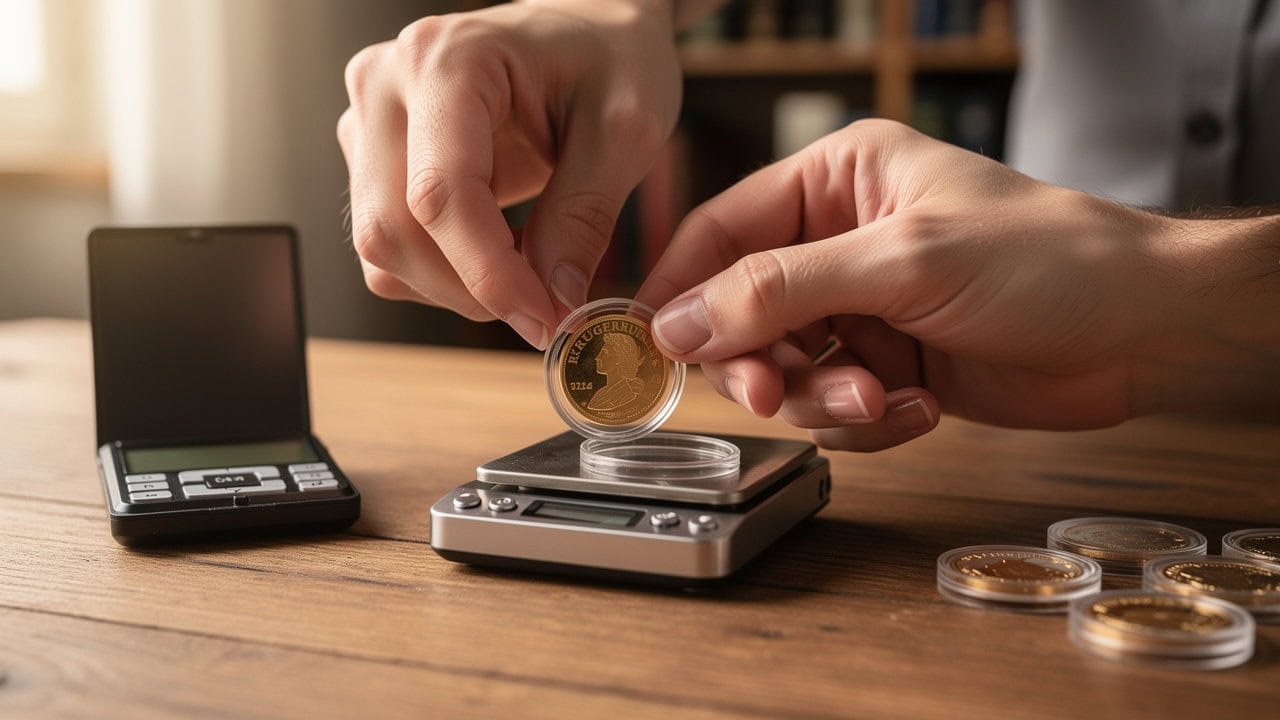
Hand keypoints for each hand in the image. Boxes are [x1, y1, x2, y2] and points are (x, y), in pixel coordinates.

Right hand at [338, 0, 681, 347]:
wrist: (591, 27)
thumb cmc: (612, 54)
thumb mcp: (628, 127)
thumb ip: (585, 214)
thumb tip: (552, 300)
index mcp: (448, 60)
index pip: (440, 194)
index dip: (489, 274)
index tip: (547, 319)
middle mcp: (387, 83)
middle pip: (394, 228)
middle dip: (473, 290)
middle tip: (548, 310)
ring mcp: (371, 119)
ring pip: (382, 247)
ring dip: (456, 288)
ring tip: (532, 274)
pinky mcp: (375, 156)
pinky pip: (390, 246)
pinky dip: (443, 274)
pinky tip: (501, 256)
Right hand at [638, 119, 1279, 450]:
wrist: (1150, 331)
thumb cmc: (1048, 259)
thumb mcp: (903, 262)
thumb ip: (780, 290)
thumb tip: (677, 322)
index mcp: (835, 181)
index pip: (722, 232)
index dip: (680, 290)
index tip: (651, 346)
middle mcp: (840, 242)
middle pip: (743, 313)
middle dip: (762, 362)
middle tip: (773, 393)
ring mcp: (866, 309)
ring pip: (788, 372)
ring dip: (826, 400)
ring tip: (884, 401)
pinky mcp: (892, 368)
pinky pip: (837, 409)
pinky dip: (871, 423)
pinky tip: (924, 408)